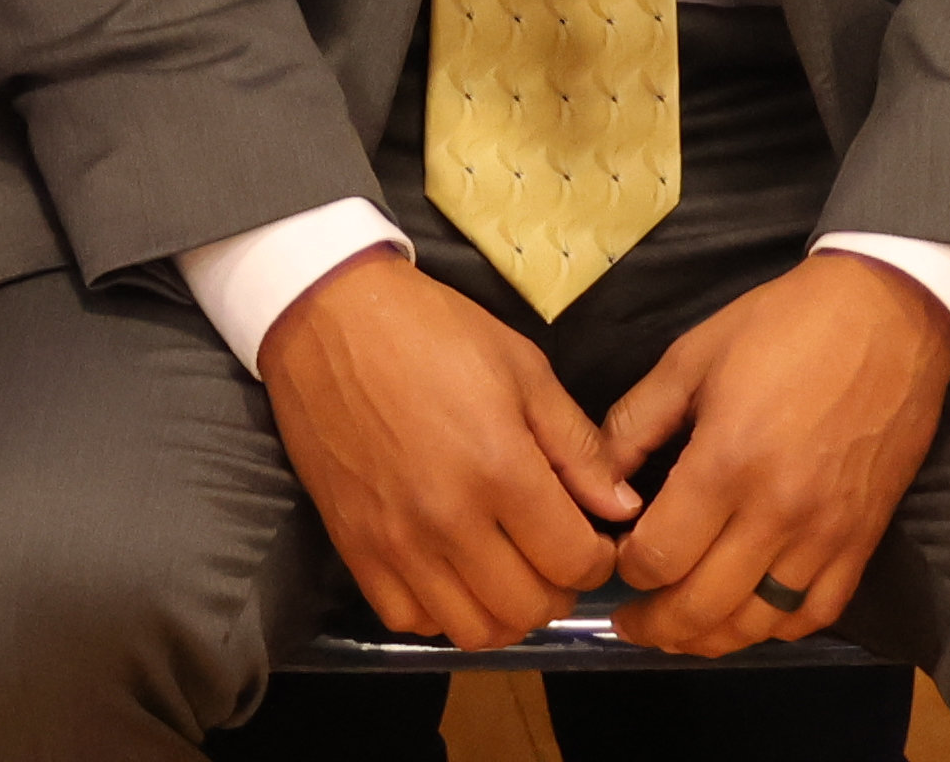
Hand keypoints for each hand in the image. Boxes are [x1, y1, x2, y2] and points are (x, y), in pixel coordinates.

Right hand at [261, 248, 643, 648]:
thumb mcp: (523, 368)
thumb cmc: (432, 332)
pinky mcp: (354, 549)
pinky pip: (410, 621)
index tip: (593, 536)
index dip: (598, 557)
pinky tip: (454, 573)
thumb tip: (621, 508)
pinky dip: (443, 612)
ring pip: (473, 630)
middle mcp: (448, 519)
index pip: (574, 561)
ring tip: (510, 571)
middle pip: (528, 608)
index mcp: (499, 467)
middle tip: (555, 554)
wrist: (328, 318)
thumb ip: (578, 446)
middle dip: (559, 589)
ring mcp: (396, 542)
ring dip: (506, 612)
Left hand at [596, 250, 949, 654]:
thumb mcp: (690, 358)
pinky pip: (816, 613)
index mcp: (726, 462)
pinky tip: (748, 615)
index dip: (627, 570)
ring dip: (710, 638)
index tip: (617, 558)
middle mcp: (777, 512)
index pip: (659, 556)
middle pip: (702, 606)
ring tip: (680, 629)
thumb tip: (598, 484)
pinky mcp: (864, 539)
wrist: (888, 315)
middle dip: (655, 624)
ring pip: (758, 623)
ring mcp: (826, 534)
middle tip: (630, 619)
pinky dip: (776, 628)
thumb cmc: (782, 326)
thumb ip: (635, 424)